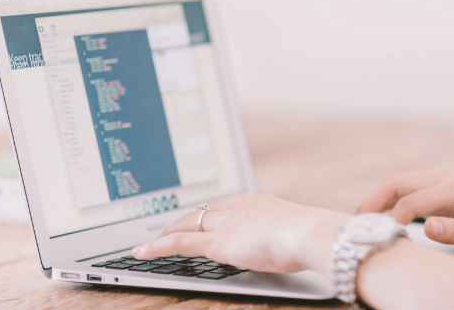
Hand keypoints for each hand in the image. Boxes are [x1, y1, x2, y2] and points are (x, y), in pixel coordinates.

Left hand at [132, 194, 349, 274]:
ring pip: (185, 224)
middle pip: (199, 212)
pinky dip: (157, 246)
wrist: (310, 234)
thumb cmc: (311, 235)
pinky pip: (178, 242)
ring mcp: (224, 223)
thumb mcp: (294, 229)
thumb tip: (284, 239)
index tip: (200, 218)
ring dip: (167, 232)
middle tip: (168, 228)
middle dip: (181, 220)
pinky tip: (142, 252)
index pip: (221, 206)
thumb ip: (281, 231)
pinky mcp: (216, 242)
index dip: (206, 214)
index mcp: (254, 202)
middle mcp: (235, 206)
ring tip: (153, 241)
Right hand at [357, 169, 453, 256]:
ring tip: (363, 221)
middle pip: (396, 182)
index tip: (379, 237)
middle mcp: (443, 178)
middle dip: (373, 201)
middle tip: (357, 223)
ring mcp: (438, 180)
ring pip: (397, 183)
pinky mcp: (436, 187)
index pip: (410, 202)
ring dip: (377, 199)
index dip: (391, 219)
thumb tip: (426, 228)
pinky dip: (387, 200)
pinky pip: (404, 189)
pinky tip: (380, 217)